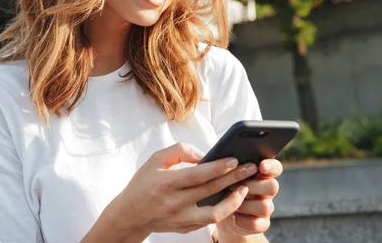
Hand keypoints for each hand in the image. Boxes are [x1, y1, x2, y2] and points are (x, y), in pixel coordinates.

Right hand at [102, 142, 259, 237]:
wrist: (130, 215)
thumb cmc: (144, 183)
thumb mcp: (155, 160)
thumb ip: (179, 152)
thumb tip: (203, 155)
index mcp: (166, 183)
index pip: (197, 175)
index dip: (218, 167)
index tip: (235, 159)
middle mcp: (174, 202)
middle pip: (211, 190)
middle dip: (234, 178)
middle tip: (251, 168)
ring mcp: (181, 218)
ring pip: (214, 213)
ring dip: (233, 200)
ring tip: (245, 188)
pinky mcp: (185, 228)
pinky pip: (209, 221)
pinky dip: (222, 209)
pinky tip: (232, 198)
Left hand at [215, 159, 281, 237]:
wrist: (221, 214)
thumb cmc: (221, 187)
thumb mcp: (222, 175)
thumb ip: (224, 164)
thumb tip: (206, 153)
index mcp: (261, 174)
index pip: (275, 167)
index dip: (271, 166)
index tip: (261, 166)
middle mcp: (267, 190)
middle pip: (273, 186)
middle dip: (253, 186)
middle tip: (233, 186)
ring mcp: (266, 208)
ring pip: (265, 206)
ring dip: (245, 204)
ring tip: (230, 202)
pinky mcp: (261, 224)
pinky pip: (257, 224)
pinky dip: (243, 221)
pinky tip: (233, 216)